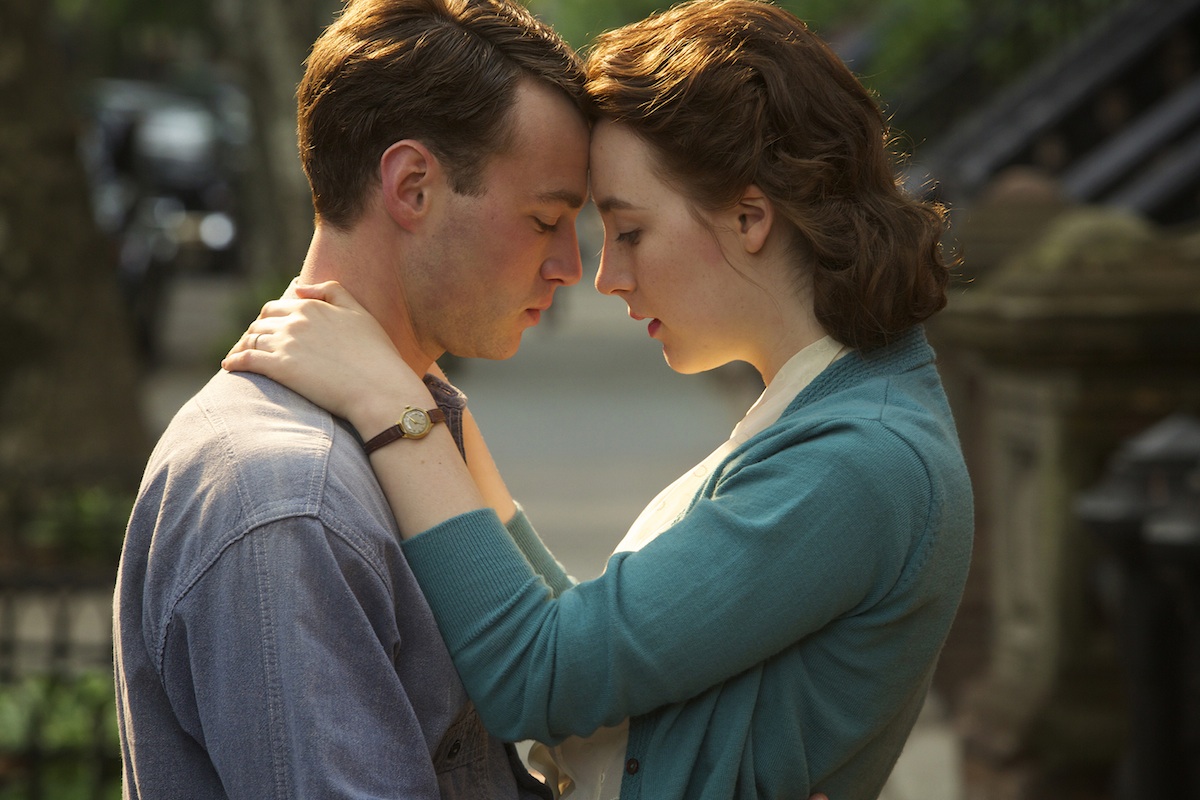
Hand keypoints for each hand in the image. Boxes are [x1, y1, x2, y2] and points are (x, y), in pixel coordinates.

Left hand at [222, 281, 430, 428]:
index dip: (270, 319)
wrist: (379, 389)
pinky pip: (246, 360)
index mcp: (312, 305)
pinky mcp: (279, 368)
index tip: (268, 331)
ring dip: (242, 346)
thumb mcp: (360, 313)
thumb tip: (299, 287)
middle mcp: (295, 320)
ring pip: (251, 339)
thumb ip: (332, 291)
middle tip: (252, 344)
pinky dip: (234, 361)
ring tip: (240, 357)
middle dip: (254, 332)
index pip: (278, 307)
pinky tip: (229, 366)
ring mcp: (285, 343)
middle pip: (260, 322)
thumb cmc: (376, 355)